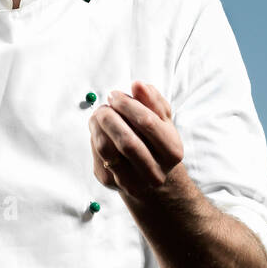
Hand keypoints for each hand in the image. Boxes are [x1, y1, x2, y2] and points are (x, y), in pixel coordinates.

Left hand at [89, 80, 183, 203]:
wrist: (151, 179)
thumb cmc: (156, 141)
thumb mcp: (162, 120)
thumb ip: (152, 100)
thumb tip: (138, 85)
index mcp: (172, 151)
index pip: (147, 123)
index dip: (127, 105)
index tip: (115, 95)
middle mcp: (154, 172)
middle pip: (127, 141)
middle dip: (110, 117)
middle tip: (104, 106)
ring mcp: (132, 181)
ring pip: (107, 150)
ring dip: (97, 126)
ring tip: (99, 115)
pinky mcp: (111, 183)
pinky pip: (97, 155)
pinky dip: (94, 138)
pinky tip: (99, 131)